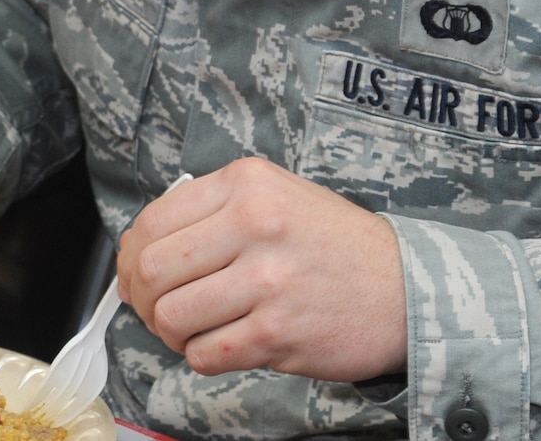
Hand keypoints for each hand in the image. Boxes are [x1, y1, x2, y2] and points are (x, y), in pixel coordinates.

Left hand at [119, 158, 406, 380]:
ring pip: (171, 316)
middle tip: (152, 307)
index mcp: (246, 185)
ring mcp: (267, 282)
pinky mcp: (279, 334)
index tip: (134, 272)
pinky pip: (205, 354)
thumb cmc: (334, 245)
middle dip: (141, 297)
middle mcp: (255, 225)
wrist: (409, 288)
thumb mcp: (274, 197)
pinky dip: (199, 356)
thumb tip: (138, 250)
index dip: (131, 255)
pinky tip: (219, 345)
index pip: (152, 221)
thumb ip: (208, 213)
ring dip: (168, 331)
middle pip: (152, 270)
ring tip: (188, 329)